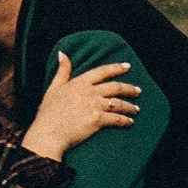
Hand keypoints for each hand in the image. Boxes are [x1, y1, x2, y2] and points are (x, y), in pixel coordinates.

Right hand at [21, 52, 141, 162]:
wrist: (48, 133)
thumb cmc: (48, 113)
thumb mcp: (53, 87)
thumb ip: (62, 71)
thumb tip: (63, 54)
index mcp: (79, 83)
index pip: (102, 71)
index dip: (116, 68)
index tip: (127, 66)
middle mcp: (89, 92)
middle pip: (115, 87)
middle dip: (129, 88)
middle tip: (138, 91)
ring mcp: (94, 105)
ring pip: (118, 103)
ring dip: (129, 106)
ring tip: (136, 109)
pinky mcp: (98, 120)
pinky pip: (116, 119)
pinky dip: (125, 120)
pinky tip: (129, 122)